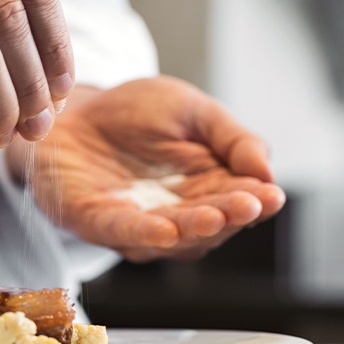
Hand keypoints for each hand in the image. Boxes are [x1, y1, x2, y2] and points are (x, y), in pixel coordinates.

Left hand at [8, 76, 285, 261]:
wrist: (72, 107)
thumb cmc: (133, 112)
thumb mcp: (192, 110)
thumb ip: (232, 138)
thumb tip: (267, 171)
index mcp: (205, 188)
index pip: (238, 202)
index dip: (255, 202)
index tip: (271, 195)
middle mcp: (175, 214)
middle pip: (210, 225)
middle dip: (229, 216)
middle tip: (248, 205)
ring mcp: (136, 224)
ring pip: (171, 237)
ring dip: (192, 229)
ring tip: (214, 217)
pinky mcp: (95, 222)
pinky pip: (120, 232)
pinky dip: (142, 234)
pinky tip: (165, 231)